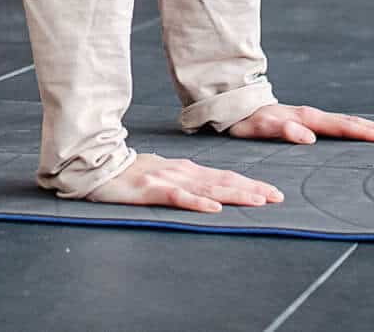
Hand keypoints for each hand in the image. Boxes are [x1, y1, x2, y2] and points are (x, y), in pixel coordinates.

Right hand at [81, 152, 282, 213]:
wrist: (96, 164)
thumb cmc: (129, 173)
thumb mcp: (163, 175)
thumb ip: (186, 182)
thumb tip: (212, 193)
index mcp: (186, 170)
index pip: (225, 177)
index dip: (250, 184)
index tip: (273, 193)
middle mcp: (182, 172)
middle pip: (223, 182)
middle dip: (252, 189)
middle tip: (278, 197)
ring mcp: (166, 180)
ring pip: (207, 189)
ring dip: (234, 195)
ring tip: (258, 201)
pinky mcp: (150, 190)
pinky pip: (177, 197)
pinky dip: (197, 203)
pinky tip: (213, 209)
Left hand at [226, 103, 373, 144]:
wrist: (236, 107)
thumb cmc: (247, 121)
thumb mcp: (260, 129)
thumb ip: (282, 131)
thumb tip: (308, 137)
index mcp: (306, 118)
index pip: (342, 127)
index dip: (364, 133)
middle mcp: (312, 115)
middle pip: (350, 122)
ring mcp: (311, 116)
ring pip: (346, 121)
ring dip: (368, 127)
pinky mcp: (308, 120)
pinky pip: (337, 124)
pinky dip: (354, 128)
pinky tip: (361, 133)